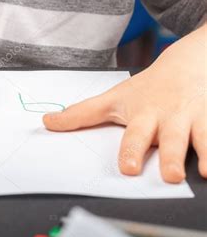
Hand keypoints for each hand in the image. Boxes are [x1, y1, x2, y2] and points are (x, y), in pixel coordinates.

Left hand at [43, 25, 205, 182]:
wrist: (188, 61)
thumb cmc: (147, 87)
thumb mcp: (113, 98)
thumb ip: (80, 114)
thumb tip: (46, 122)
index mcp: (143, 115)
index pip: (134, 135)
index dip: (130, 151)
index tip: (129, 168)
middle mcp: (168, 118)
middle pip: (169, 138)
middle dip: (169, 156)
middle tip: (169, 175)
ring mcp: (195, 118)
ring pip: (201, 136)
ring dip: (203, 153)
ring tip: (202, 172)